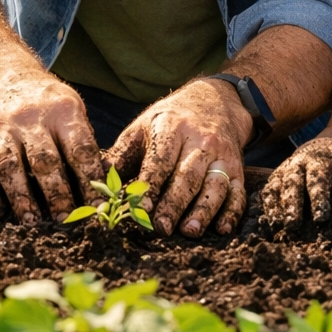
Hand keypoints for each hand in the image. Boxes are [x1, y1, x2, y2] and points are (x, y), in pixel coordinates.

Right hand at [0, 71, 102, 223]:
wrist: (4, 76)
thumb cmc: (47, 102)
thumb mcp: (72, 108)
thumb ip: (84, 141)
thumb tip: (103, 184)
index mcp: (62, 110)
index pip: (79, 148)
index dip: (89, 179)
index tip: (96, 206)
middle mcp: (30, 118)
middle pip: (44, 160)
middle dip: (56, 194)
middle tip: (65, 221)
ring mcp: (0, 129)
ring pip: (10, 167)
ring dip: (21, 198)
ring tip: (32, 222)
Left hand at [106, 79, 250, 237]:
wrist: (216, 100)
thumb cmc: (171, 120)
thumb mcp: (144, 126)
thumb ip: (121, 155)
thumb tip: (94, 186)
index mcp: (171, 127)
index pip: (160, 159)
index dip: (150, 184)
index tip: (139, 208)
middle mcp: (199, 140)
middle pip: (187, 174)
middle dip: (174, 202)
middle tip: (161, 228)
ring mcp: (221, 154)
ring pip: (214, 184)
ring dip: (204, 209)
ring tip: (191, 231)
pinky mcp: (237, 167)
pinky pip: (237, 191)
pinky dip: (232, 211)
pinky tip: (223, 229)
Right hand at [261, 137, 331, 227]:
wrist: (323, 148)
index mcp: (319, 162)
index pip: (318, 181)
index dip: (319, 199)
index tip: (322, 218)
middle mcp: (298, 164)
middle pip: (293, 183)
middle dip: (292, 204)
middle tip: (293, 226)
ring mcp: (284, 171)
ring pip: (277, 187)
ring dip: (276, 207)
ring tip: (278, 228)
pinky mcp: (275, 179)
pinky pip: (268, 192)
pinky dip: (267, 206)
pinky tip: (270, 224)